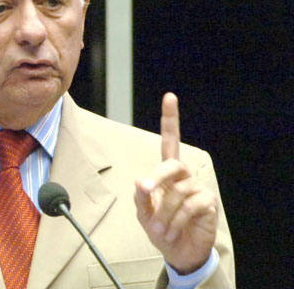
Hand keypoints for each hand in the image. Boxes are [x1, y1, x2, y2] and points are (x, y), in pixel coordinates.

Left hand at [134, 93, 217, 273]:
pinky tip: (173, 230)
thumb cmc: (160, 228)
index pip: (170, 141)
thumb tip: (140, 181)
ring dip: (164, 213)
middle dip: (158, 177)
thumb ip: (140, 197)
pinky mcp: (208, 203)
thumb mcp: (143, 213)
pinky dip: (176, 221)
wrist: (178, 252)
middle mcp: (184, 176)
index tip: (170, 97)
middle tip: (147, 191)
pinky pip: (189, 206)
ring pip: (177, 192)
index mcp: (167, 173)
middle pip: (172, 163)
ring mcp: (198, 188)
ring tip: (160, 230)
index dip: (171, 119)